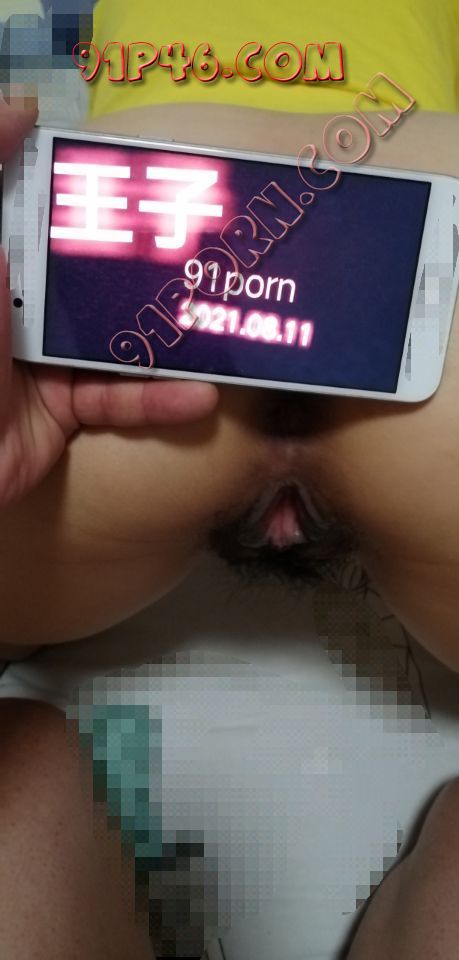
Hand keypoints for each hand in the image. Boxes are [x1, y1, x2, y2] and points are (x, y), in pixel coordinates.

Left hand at [0, 98, 218, 506]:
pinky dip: (158, 402)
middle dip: (139, 252)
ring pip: (117, 336)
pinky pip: (117, 400)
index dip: (68, 177)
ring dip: (168, 333)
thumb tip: (18, 114)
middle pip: (87, 269)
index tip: (111, 150)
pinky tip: (200, 395)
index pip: (30, 210)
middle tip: (196, 231)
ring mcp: (45, 359)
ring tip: (219, 314)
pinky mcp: (65, 409)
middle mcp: (22, 307)